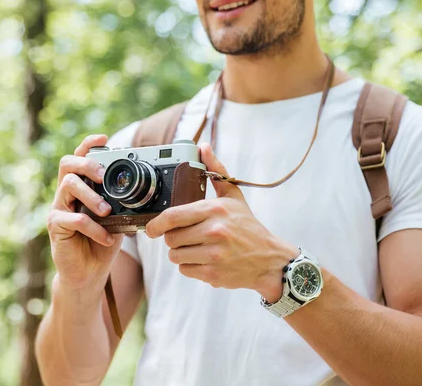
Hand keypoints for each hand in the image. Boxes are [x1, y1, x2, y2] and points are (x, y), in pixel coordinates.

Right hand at [47, 134, 123, 291]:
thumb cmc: (102, 242)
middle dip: (86, 163)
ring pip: (68, 186)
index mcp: (81, 188)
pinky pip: (74, 219)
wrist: (88, 274)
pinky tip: (107, 238)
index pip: (80, 158)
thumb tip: (147, 188)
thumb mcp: (118, 218)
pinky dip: (94, 228)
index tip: (104, 138)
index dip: (89, 145)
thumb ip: (123, 202)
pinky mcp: (56, 227)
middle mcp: (66, 194)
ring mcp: (59, 209)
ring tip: (107, 211)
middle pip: (67, 164)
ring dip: (91, 196)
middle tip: (102, 175)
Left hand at [146, 143, 298, 302]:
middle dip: (174, 238)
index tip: (151, 229)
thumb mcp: (234, 195)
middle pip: (171, 238)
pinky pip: (185, 270)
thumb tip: (203, 147)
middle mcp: (214, 231)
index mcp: (215, 210)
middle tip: (187, 237)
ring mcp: (214, 254)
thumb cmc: (248, 227)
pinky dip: (191, 267)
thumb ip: (216, 170)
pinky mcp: (213, 274)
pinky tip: (205, 260)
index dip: (156, 224)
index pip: (173, 216)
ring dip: (181, 253)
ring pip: (175, 256)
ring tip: (198, 248)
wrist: (269, 260)